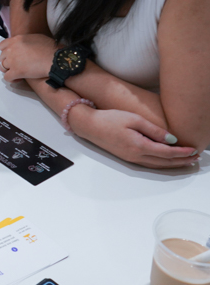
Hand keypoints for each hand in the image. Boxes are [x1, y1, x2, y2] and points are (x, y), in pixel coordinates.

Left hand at [0, 34, 57, 81]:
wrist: (56, 59)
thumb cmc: (50, 48)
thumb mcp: (35, 38)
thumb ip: (24, 41)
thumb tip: (23, 45)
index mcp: (16, 40)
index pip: (2, 46)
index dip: (6, 51)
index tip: (11, 55)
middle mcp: (11, 49)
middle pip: (2, 57)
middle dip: (8, 61)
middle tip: (16, 64)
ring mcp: (12, 61)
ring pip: (2, 67)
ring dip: (9, 70)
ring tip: (17, 72)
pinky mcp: (16, 72)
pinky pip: (7, 78)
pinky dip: (11, 79)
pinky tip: (18, 79)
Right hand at [71, 107, 197, 168]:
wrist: (89, 125)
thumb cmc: (109, 119)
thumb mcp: (134, 119)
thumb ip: (154, 130)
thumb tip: (171, 139)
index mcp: (139, 146)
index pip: (167, 152)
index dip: (182, 152)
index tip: (193, 149)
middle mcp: (135, 155)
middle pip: (164, 162)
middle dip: (181, 161)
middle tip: (195, 158)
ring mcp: (130, 158)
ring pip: (157, 165)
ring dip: (173, 164)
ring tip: (185, 161)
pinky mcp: (127, 157)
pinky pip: (149, 164)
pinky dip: (161, 164)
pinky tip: (166, 160)